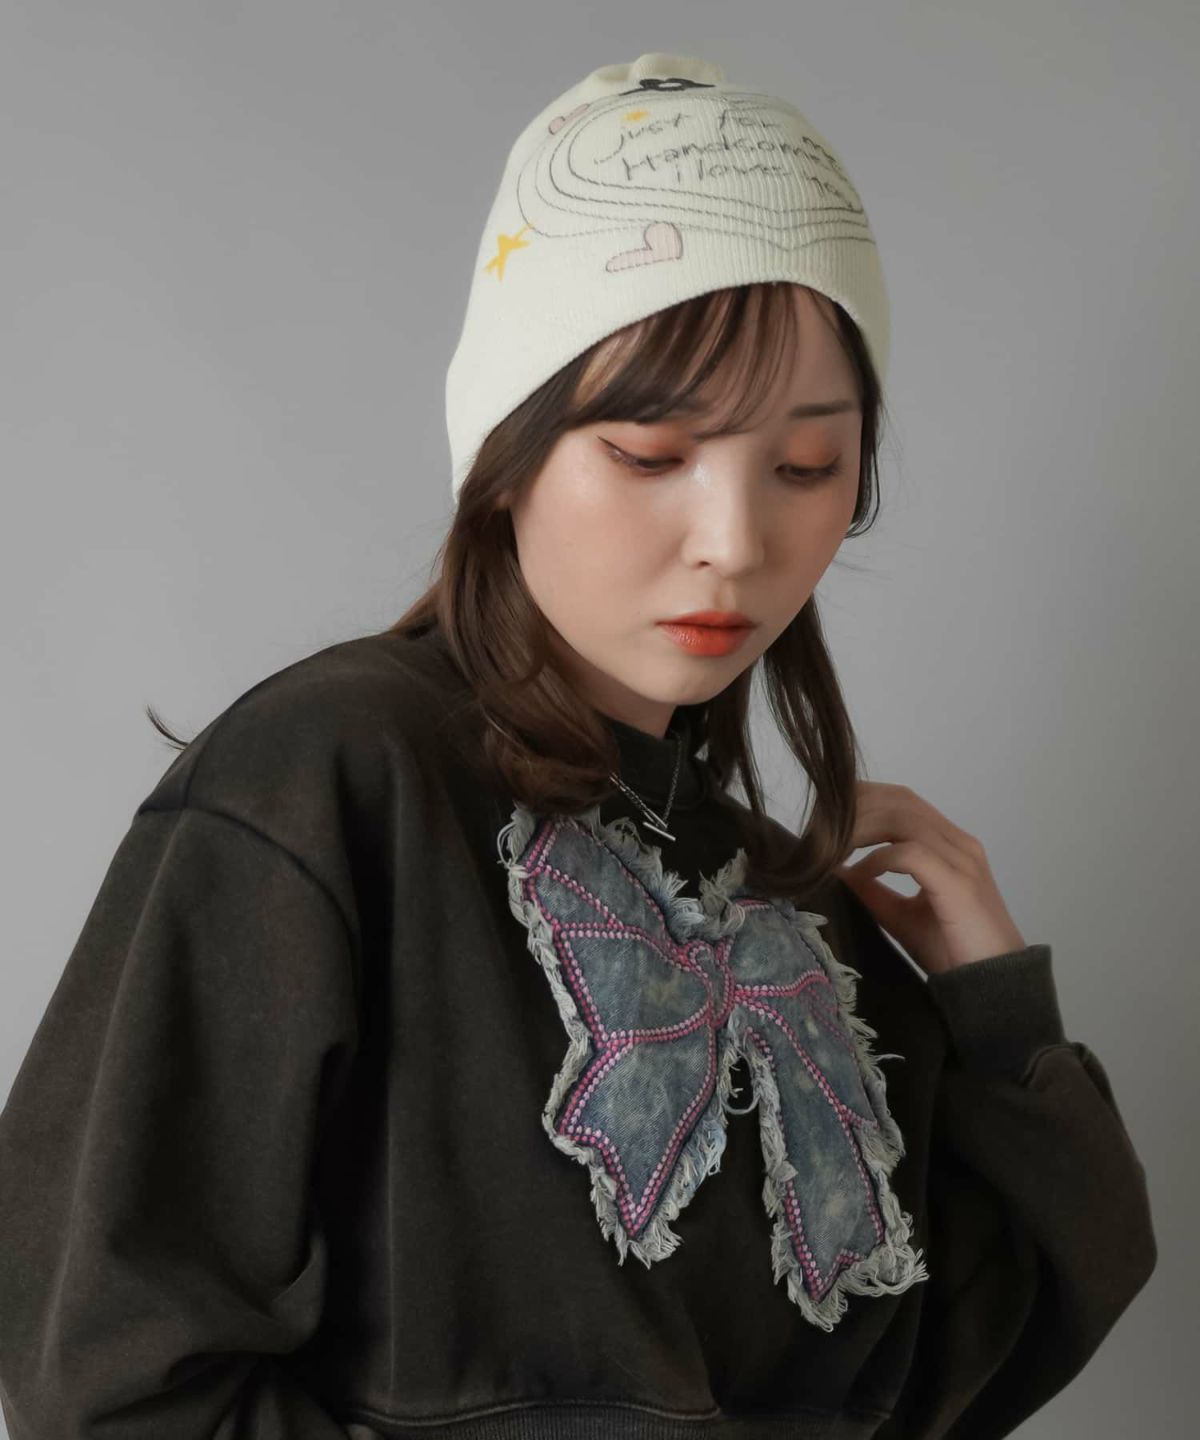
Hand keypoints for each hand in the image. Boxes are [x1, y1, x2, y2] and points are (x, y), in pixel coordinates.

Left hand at [835, 781, 1026, 976]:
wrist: (992, 985)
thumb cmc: (953, 951)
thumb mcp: (901, 915)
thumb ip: (873, 890)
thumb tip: (836, 871)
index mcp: (948, 845)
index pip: (901, 801)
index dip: (862, 802)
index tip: (825, 819)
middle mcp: (958, 843)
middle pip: (900, 801)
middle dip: (856, 809)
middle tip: (820, 829)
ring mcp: (961, 859)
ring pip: (903, 820)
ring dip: (862, 830)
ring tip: (833, 849)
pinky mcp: (958, 882)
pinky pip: (910, 854)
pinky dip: (878, 860)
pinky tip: (859, 875)